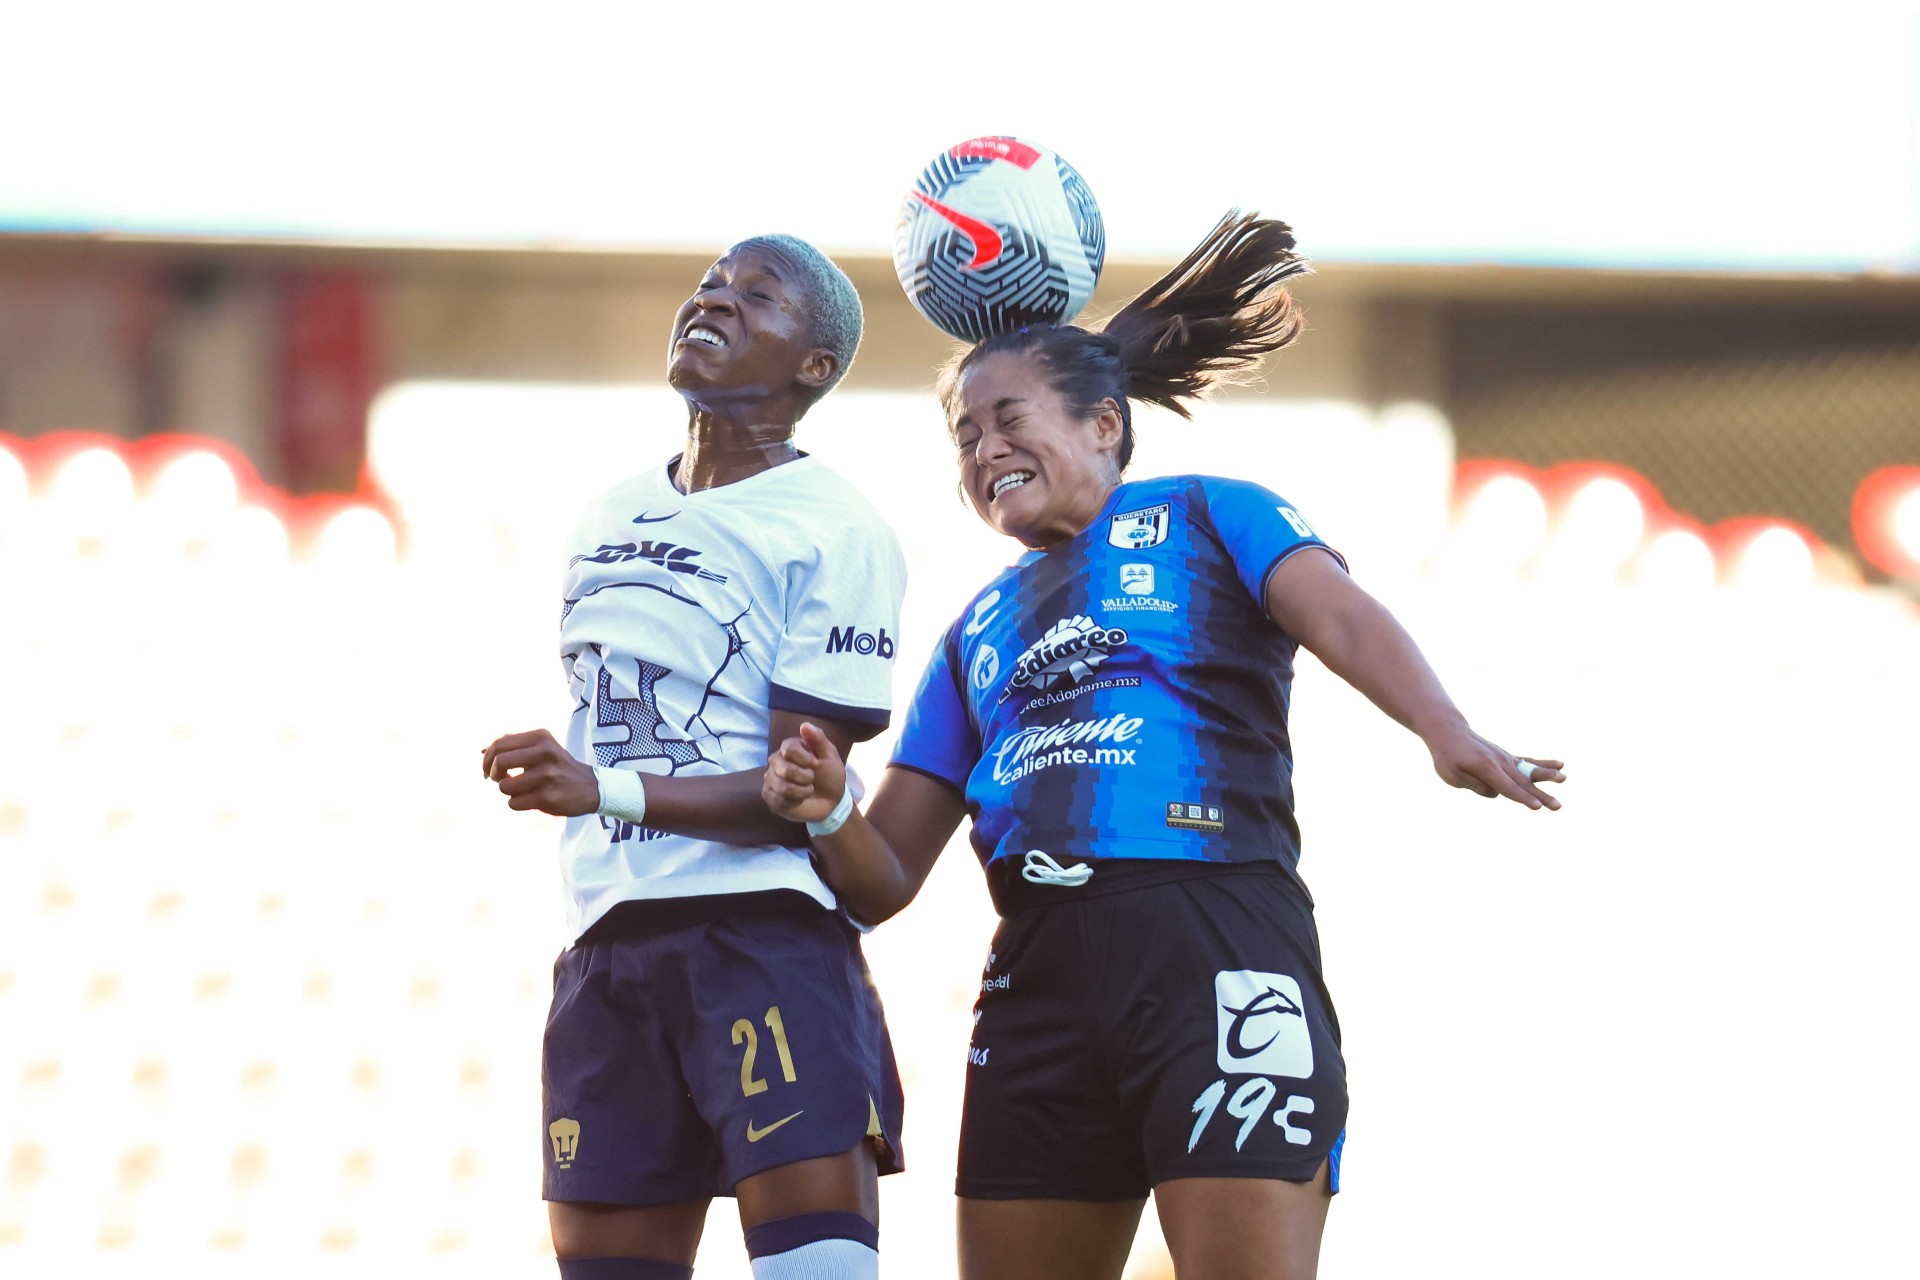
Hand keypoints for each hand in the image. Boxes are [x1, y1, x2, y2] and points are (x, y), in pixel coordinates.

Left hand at [480, 729, 599, 816]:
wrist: (591, 787)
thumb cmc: (558, 766)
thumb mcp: (542, 747)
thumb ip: (513, 745)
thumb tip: (482, 750)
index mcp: (541, 737)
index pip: (499, 744)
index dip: (487, 759)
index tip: (488, 768)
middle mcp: (545, 753)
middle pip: (499, 762)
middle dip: (492, 774)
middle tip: (499, 779)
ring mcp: (547, 775)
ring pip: (504, 786)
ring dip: (506, 791)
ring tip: (519, 789)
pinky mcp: (548, 796)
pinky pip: (513, 803)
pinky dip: (516, 803)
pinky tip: (529, 799)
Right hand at [763, 722, 846, 823]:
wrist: (831, 801)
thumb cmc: (829, 775)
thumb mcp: (829, 755)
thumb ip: (818, 739)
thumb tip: (804, 725)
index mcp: (789, 748)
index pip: (788, 748)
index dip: (805, 758)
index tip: (817, 764)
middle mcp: (776, 761)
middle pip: (784, 768)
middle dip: (804, 777)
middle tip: (812, 779)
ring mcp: (771, 779)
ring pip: (781, 786)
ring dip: (801, 791)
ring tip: (808, 790)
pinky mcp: (770, 797)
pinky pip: (778, 800)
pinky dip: (794, 802)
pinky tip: (799, 800)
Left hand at [1426, 723, 1564, 810]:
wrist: (1449, 731)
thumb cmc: (1447, 756)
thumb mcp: (1453, 776)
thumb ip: (1476, 786)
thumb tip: (1496, 793)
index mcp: (1486, 768)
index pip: (1508, 788)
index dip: (1523, 798)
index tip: (1538, 807)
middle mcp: (1500, 761)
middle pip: (1524, 783)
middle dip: (1541, 796)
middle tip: (1558, 806)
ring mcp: (1505, 758)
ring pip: (1529, 770)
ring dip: (1548, 776)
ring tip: (1564, 778)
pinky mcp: (1507, 757)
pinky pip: (1527, 761)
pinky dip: (1544, 763)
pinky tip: (1561, 764)